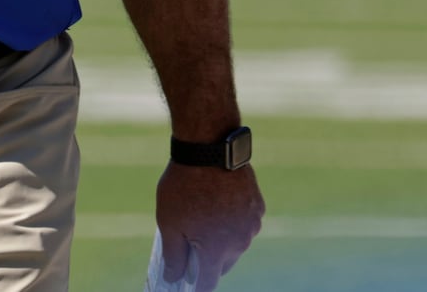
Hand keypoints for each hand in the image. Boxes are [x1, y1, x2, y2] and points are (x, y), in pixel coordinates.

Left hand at [156, 162, 263, 291]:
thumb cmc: (184, 186)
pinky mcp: (258, 206)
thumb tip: (173, 278)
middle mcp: (240, 242)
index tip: (186, 284)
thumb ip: (173, 255)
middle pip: (223, 263)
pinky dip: (232, 220)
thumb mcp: (168, 222)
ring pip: (235, 243)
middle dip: (207, 259)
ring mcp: (252, 224)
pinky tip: (218, 203)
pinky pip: (244, 223)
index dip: (196, 287)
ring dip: (222, 238)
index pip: (208, 283)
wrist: (210, 148)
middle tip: (189, 242)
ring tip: (202, 216)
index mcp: (216, 250)